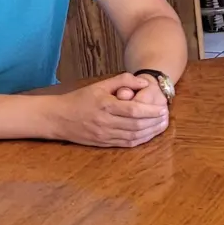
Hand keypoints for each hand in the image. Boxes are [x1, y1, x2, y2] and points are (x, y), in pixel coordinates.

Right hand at [51, 72, 169, 147]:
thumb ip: (122, 80)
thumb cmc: (79, 99)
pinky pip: (125, 144)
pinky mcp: (103, 143)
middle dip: (154, 122)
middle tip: (166, 118)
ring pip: (133, 137)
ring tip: (162, 126)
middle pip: (136, 125)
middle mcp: (105, 122)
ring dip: (150, 132)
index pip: (134, 110)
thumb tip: (144, 82)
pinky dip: (140, 140)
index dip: (151, 110)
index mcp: (105, 106)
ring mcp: (104, 135)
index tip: (163, 108)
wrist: (57, 118)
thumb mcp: (99, 85)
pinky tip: (148, 135)